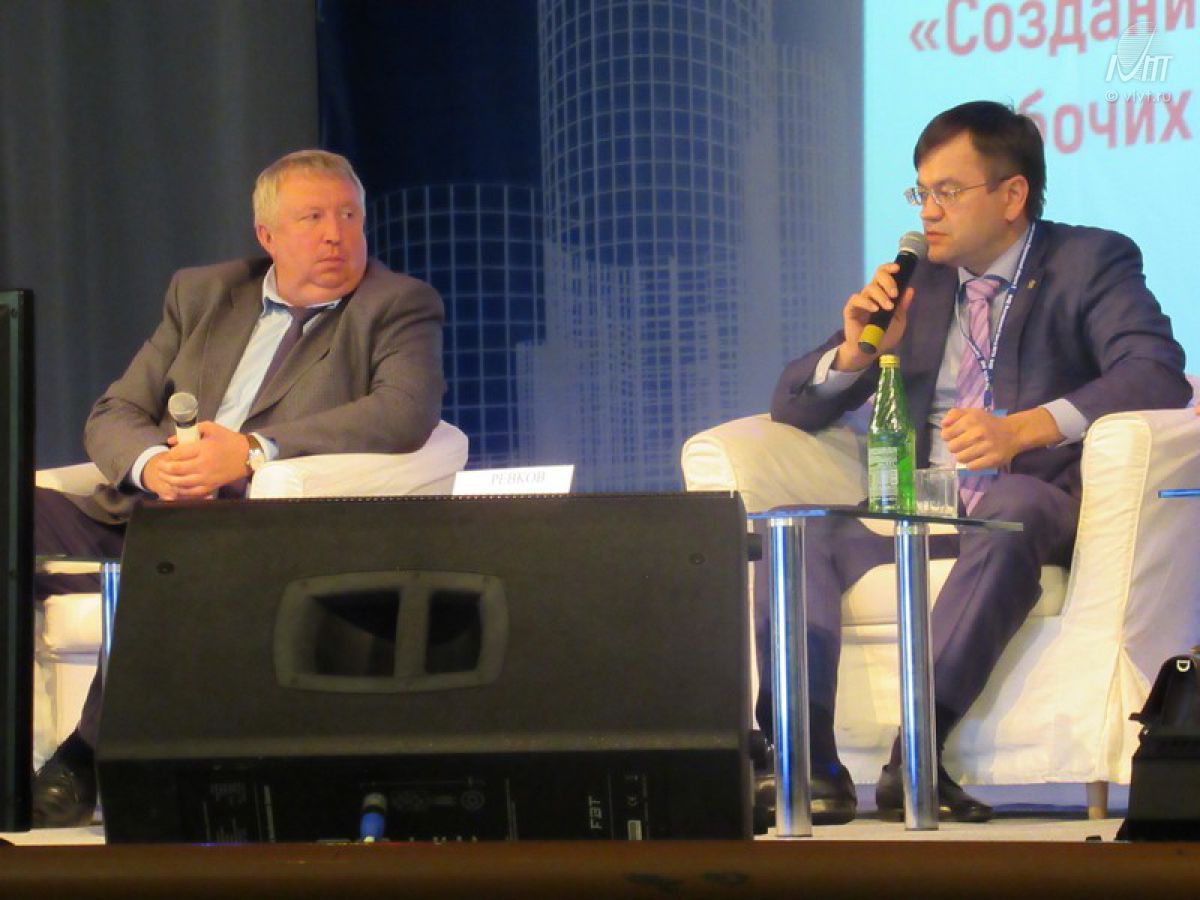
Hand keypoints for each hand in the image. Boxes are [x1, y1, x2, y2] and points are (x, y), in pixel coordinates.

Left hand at [141, 422, 250, 498]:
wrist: (247, 456)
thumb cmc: (229, 440)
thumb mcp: (212, 428)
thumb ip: (191, 430)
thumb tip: (171, 441)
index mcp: (203, 448)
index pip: (178, 453)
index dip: (169, 454)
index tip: (168, 454)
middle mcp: (203, 465)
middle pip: (176, 469)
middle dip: (164, 468)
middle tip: (159, 466)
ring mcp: (207, 478)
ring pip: (181, 482)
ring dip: (169, 480)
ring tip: (163, 476)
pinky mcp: (211, 486)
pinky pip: (192, 492)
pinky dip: (181, 490)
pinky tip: (176, 487)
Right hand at [834, 261, 915, 371]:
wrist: (869, 351)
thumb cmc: (884, 336)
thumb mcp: (899, 322)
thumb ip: (903, 307)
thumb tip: (911, 289)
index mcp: (883, 294)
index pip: (884, 275)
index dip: (889, 268)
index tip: (898, 269)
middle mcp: (871, 295)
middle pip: (877, 276)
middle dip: (888, 281)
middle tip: (894, 294)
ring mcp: (861, 301)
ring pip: (869, 288)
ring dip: (881, 296)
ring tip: (888, 307)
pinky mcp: (851, 309)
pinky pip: (857, 299)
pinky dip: (867, 302)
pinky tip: (875, 309)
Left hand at [942, 407, 1062, 469]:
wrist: (1013, 433)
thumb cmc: (987, 423)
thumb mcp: (972, 413)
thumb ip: (955, 414)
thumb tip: (943, 424)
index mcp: (970, 420)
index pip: (945, 435)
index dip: (948, 436)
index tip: (956, 436)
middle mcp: (978, 433)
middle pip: (952, 448)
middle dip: (956, 447)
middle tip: (964, 444)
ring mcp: (986, 447)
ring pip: (960, 459)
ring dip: (964, 456)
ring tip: (971, 451)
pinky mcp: (992, 460)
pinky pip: (971, 467)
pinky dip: (972, 464)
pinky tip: (978, 458)